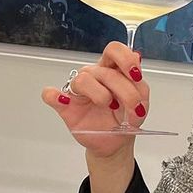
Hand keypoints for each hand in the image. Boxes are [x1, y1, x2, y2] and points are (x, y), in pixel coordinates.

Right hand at [41, 42, 150, 158]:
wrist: (115, 142)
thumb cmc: (125, 119)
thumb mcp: (141, 104)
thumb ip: (140, 86)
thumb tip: (137, 67)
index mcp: (113, 70)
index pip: (115, 50)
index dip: (126, 59)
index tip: (136, 76)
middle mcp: (95, 76)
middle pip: (104, 70)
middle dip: (123, 90)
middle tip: (132, 106)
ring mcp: (79, 90)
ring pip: (83, 80)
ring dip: (101, 95)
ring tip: (109, 107)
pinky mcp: (65, 105)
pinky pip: (50, 94)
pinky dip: (55, 97)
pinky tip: (65, 103)